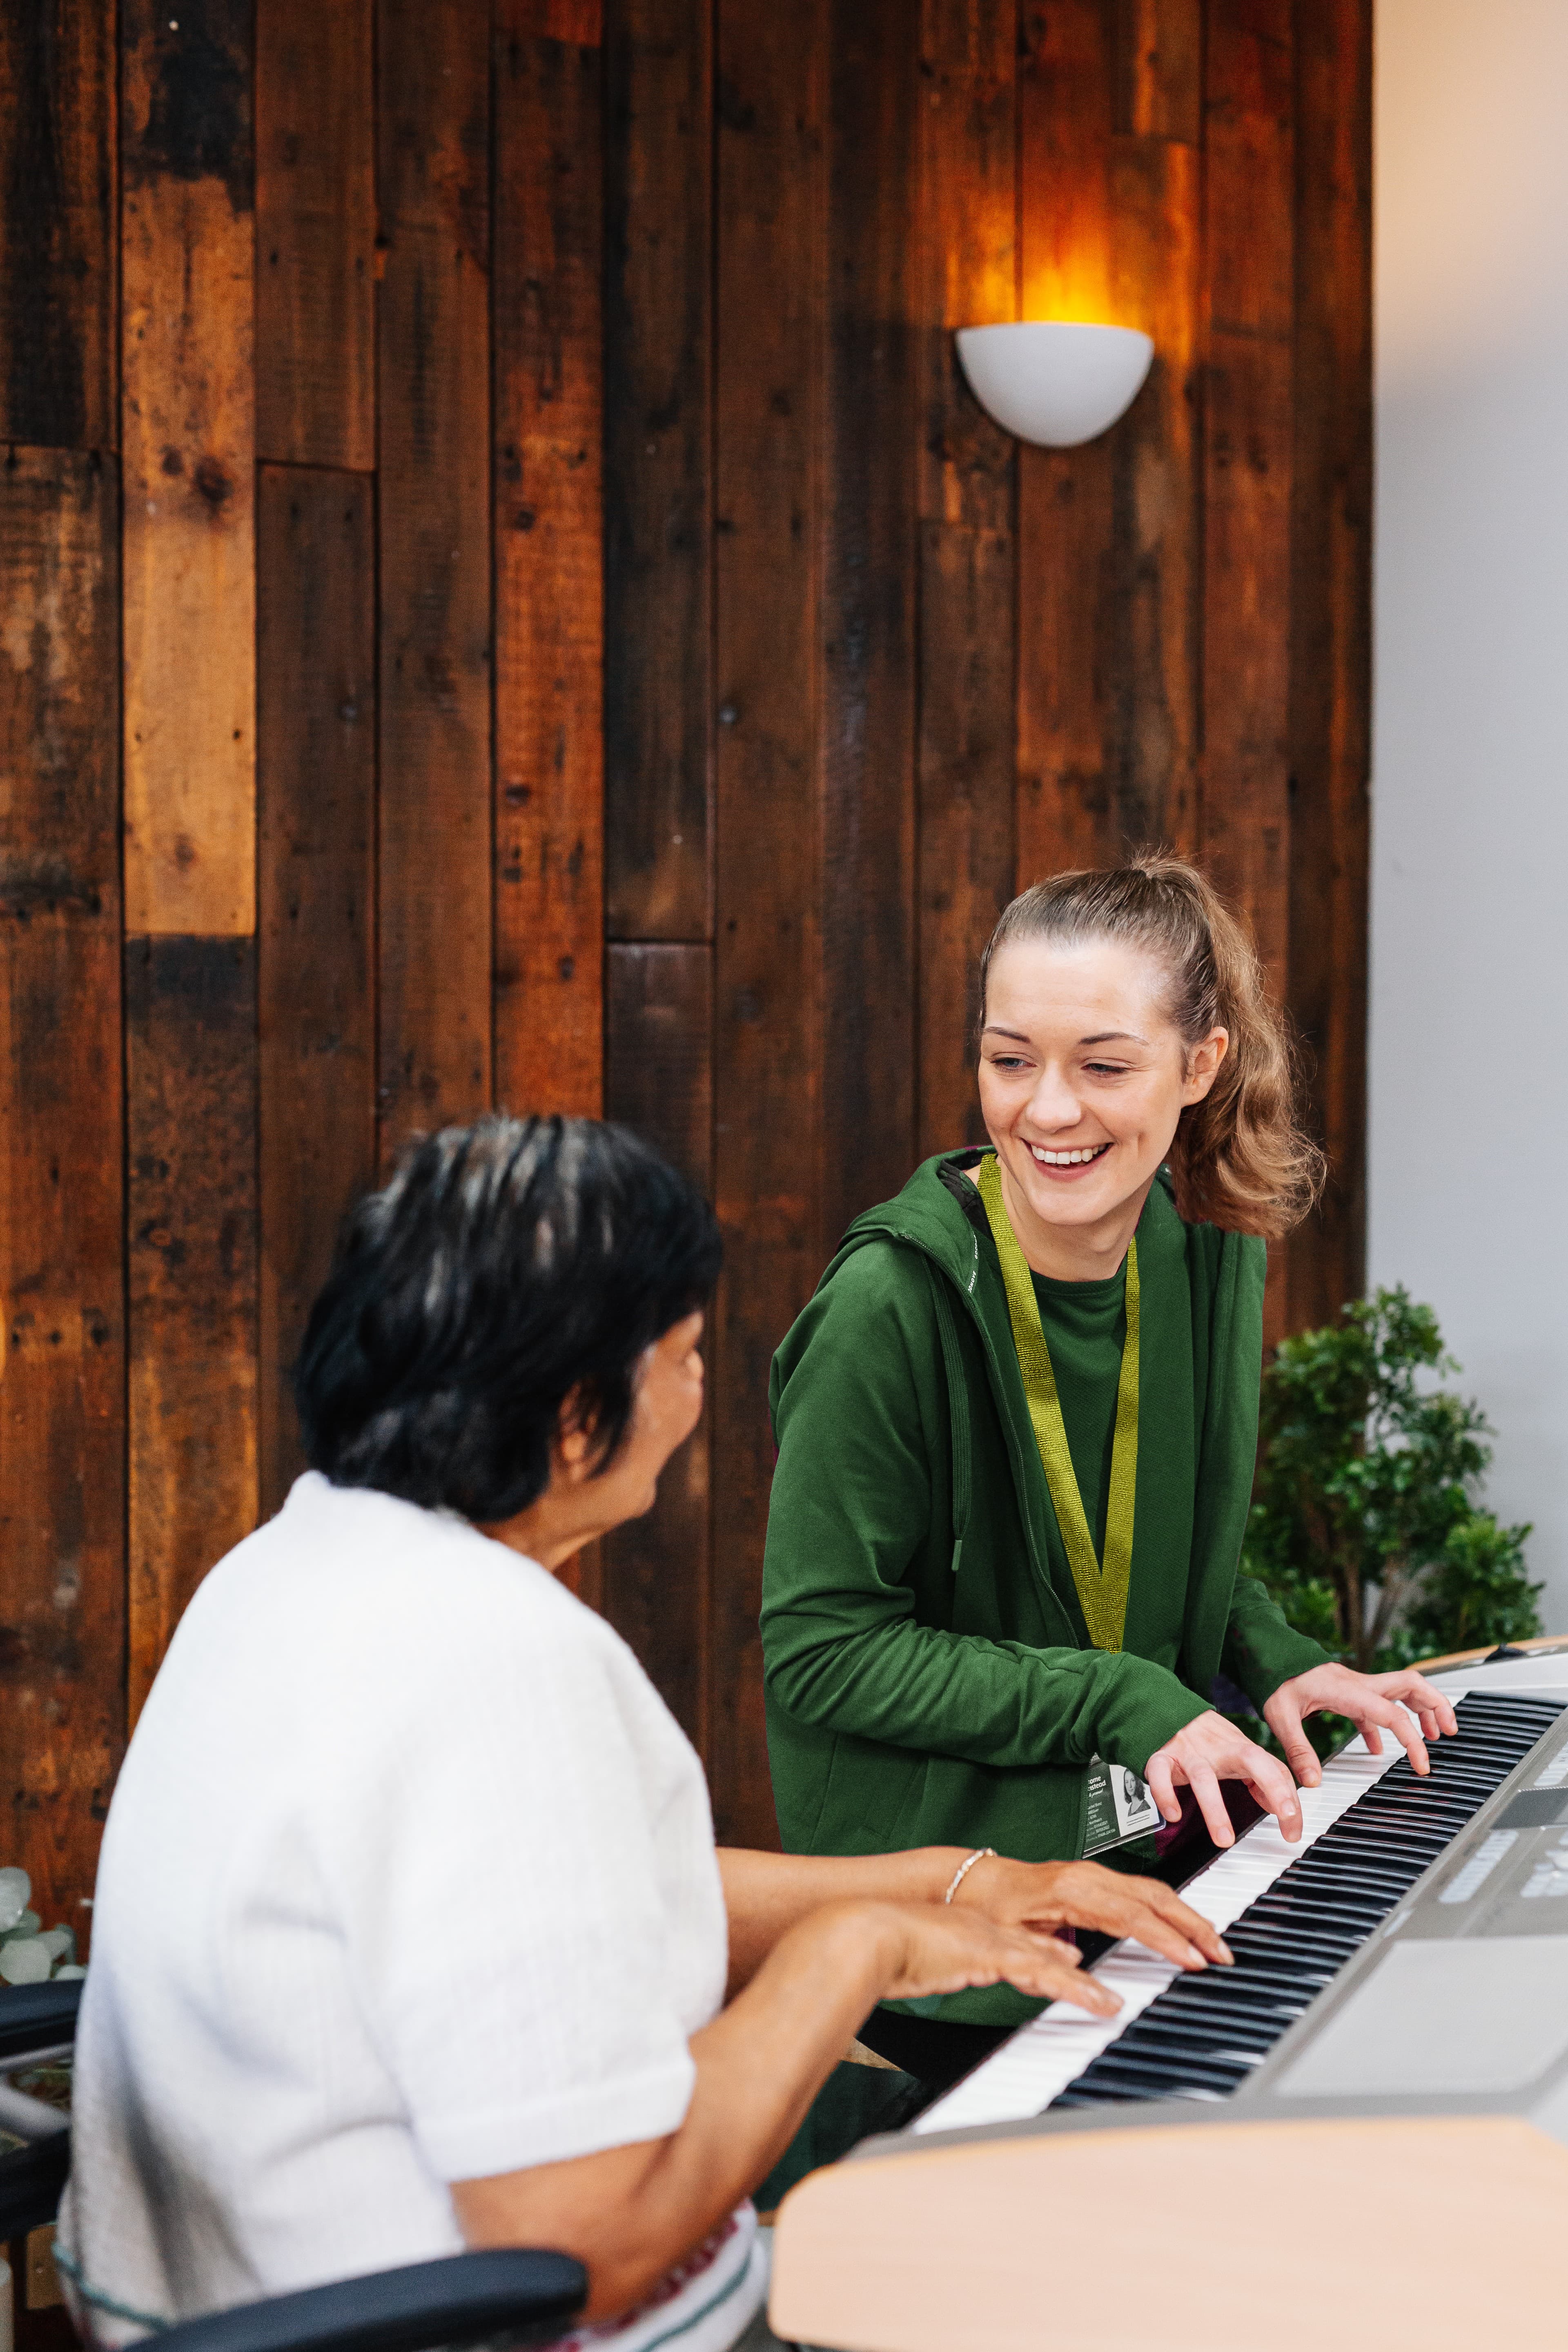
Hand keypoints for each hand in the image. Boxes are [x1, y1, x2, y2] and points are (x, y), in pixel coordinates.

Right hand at [869, 1900, 1122, 2017]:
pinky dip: (1077, 1991)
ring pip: (1051, 1964)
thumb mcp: (914, 1961)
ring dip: (1085, 1985)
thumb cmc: (878, 1949)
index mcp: (966, 1931)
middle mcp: (985, 1932)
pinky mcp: (994, 1956)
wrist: (866, 1934)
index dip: (1045, 1952)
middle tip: (1098, 1979)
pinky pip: (1045, 1976)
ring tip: (1111, 2001)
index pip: (1016, 1943)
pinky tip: (1099, 2003)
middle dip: (1071, 1965)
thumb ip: (931, 1969)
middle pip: (1040, 1949)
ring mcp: (992, 1942)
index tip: (1067, 1959)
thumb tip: (934, 1978)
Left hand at [952, 1855, 1230, 1971]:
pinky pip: (1143, 1892)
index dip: (1165, 1939)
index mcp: (1072, 1890)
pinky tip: (1186, 1928)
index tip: (1192, 1959)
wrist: (976, 1880)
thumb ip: (1045, 1957)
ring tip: (1214, 1944)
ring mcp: (1096, 1875)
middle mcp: (1090, 1878)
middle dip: (1193, 1925)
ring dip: (1188, 1916)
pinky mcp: (1098, 1880)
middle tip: (1222, 1953)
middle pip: (1155, 1897)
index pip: (1132, 1916)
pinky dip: (1170, 1909)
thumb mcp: (1012, 1937)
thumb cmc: (992, 1908)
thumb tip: (1082, 1976)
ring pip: (1155, 1891)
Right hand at [1146, 1710, 1303, 1848]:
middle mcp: (1219, 1748)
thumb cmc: (1209, 1740)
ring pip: (1203, 1776)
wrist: (1168, 1709)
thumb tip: (1281, 1807)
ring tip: (1224, 1839)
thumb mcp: (1239, 1753)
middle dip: (1273, 1786)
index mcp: (1241, 1748)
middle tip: (1286, 1816)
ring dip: (1214, 1808)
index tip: (1293, 1828)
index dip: (1288, 1795)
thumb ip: (1262, 1777)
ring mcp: (1190, 1752)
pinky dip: (1165, 1794)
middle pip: (1251, 1759)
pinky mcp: (1162, 1756)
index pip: (1274, 1768)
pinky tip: (1173, 1814)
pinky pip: (1160, 1773)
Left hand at [1264, 1663, 1458, 1787]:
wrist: (1267, 1653)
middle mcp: (1359, 1684)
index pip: (1392, 1713)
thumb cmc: (1274, 1678)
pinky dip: (1387, 1724)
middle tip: (1450, 1730)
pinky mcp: (1349, 1691)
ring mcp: (1356, 1686)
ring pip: (1401, 1690)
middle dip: (1436, 1705)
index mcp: (1348, 1691)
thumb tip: (1312, 1782)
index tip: (1422, 1764)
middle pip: (1411, 1685)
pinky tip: (1380, 1748)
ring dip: (1421, 1709)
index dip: (1412, 1739)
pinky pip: (1377, 1706)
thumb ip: (1298, 1749)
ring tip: (1433, 1735)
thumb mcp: (1281, 1716)